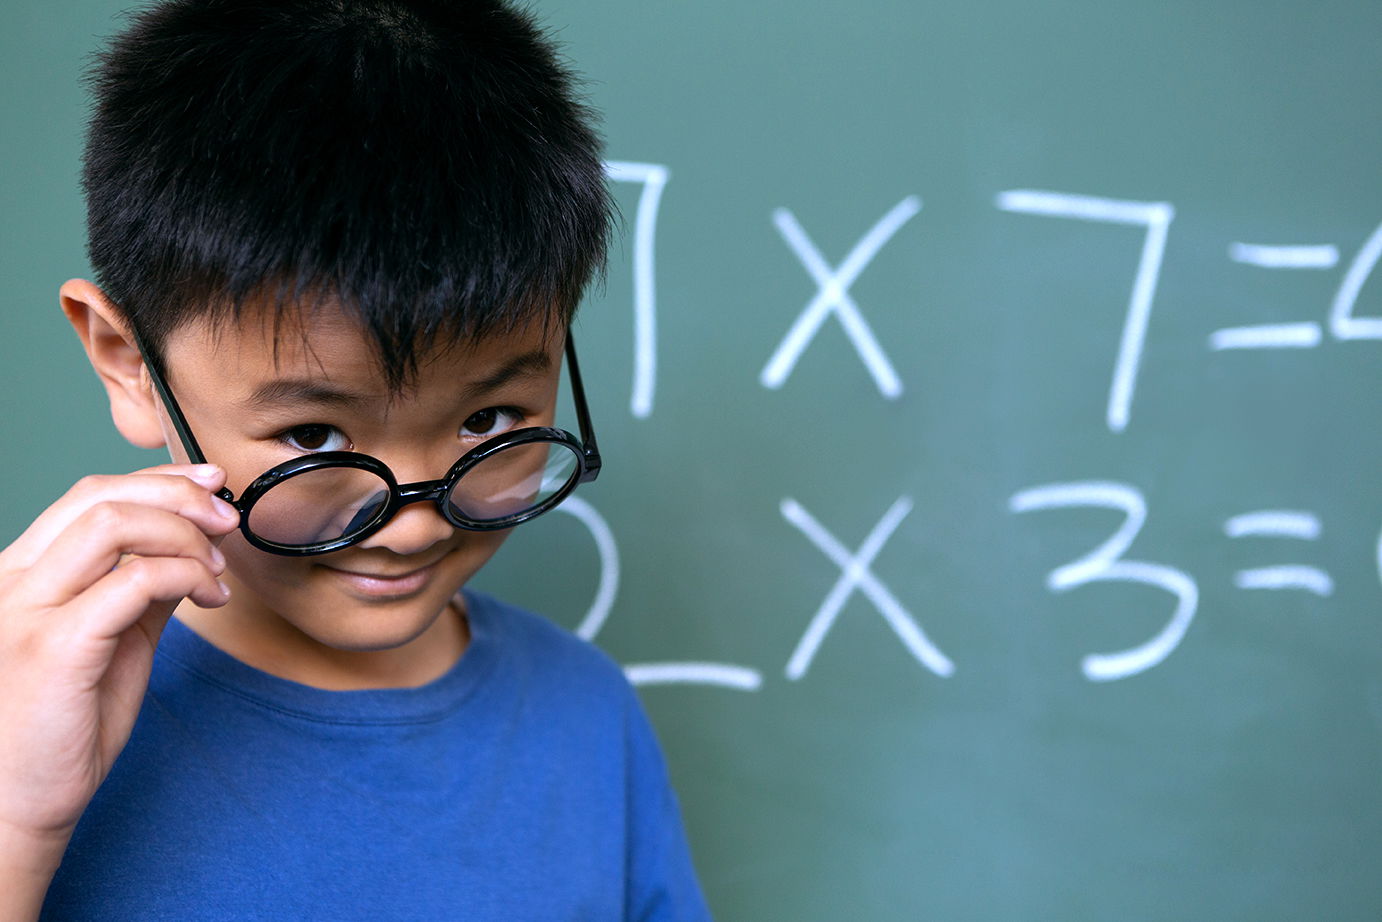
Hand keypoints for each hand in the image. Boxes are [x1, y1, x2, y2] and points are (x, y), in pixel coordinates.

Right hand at [0, 464, 238, 853]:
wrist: (16, 803)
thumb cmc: (61, 726)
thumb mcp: (111, 642)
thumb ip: (140, 593)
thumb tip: (190, 550)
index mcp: (23, 574)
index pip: (88, 496)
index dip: (159, 480)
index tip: (212, 484)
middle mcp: (14, 581)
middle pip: (100, 497)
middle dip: (179, 496)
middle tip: (228, 519)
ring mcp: (27, 612)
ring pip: (112, 524)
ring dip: (183, 534)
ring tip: (215, 570)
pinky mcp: (54, 648)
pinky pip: (131, 582)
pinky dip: (183, 575)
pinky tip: (208, 597)